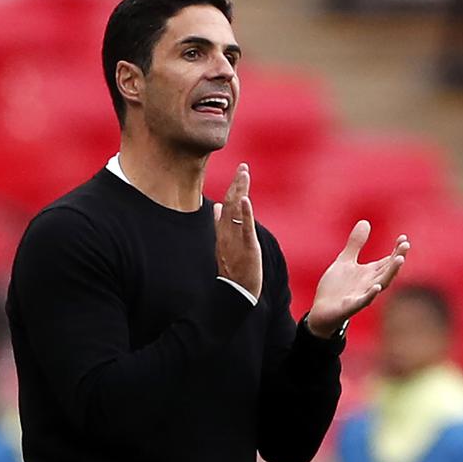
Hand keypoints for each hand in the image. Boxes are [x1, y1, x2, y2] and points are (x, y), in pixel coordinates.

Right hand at [213, 163, 261, 300]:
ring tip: (244, 174)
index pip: (226, 205)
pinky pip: (245, 228)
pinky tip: (246, 199)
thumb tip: (215, 208)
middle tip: (243, 166)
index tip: (240, 171)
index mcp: (222, 232)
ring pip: (236, 212)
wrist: (235, 295)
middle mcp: (227, 234)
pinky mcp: (247, 249)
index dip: (233, 187)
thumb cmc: (233, 273)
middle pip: (230, 204)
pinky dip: (245, 213)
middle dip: (237, 184)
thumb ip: (220, 226)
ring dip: (240, 191)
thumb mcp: (223, 246)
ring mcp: (235, 240)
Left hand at [307, 221, 408, 336]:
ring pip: (381, 284)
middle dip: (397, 259)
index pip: (387, 261)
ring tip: (399, 260)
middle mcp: (369, 283)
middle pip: (388, 271)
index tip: (404, 238)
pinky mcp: (351, 306)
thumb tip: (365, 222)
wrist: (320, 310)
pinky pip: (363, 301)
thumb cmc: (335, 287)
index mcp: (369, 273)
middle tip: (405, 245)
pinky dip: (371, 294)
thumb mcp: (344, 261)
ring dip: (391, 273)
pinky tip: (377, 286)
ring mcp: (362, 295)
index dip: (396, 250)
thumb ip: (355, 244)